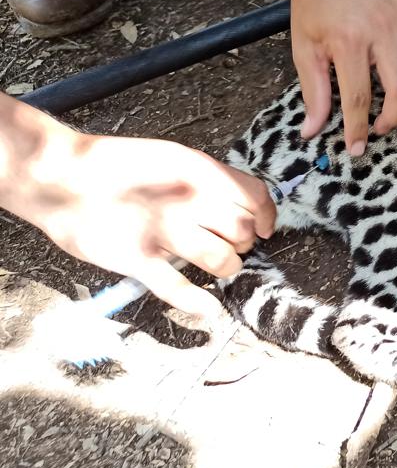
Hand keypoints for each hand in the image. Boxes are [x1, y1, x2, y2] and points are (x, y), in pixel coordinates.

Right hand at [5, 120, 275, 316]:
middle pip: (242, 231)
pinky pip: (177, 288)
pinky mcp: (137, 258)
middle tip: (231, 246)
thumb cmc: (116, 166)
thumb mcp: (172, 158)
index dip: (265, 217)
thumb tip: (240, 204)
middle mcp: (186, 199)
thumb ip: (206, 179)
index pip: (255, 196)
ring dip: (227, 267)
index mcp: (199, 170)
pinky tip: (209, 309)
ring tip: (219, 267)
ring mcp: (162, 230)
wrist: (59, 175)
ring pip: (220, 259)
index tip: (263, 230)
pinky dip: (198, 303)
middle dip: (243, 243)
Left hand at [290, 0, 396, 154]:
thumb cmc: (314, 7)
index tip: (356, 148)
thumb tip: (311, 130)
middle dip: (394, 116)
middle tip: (381, 127)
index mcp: (348, 42)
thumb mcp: (303, 48)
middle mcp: (380, 32)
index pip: (357, 96)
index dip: (358, 128)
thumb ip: (312, 91)